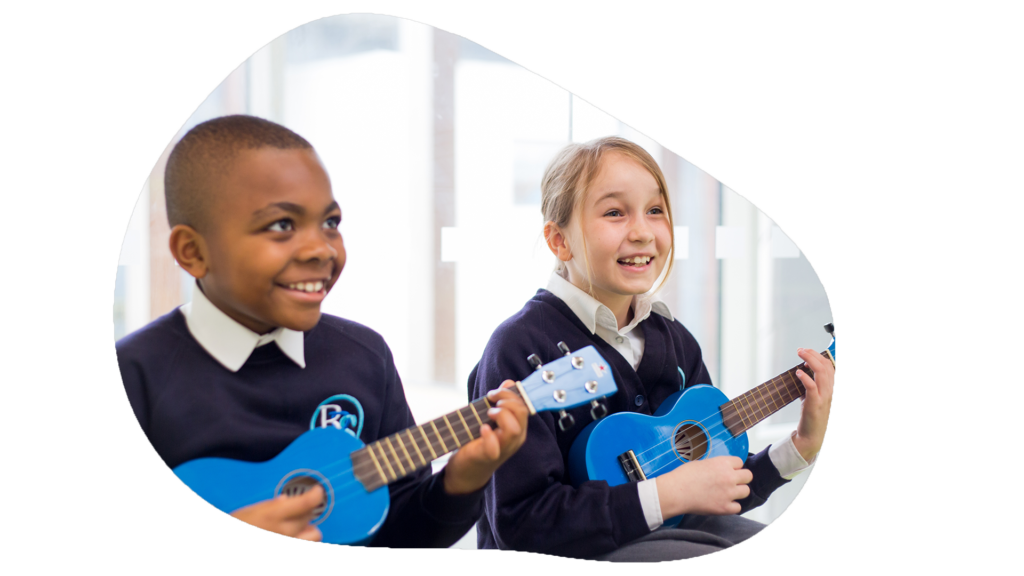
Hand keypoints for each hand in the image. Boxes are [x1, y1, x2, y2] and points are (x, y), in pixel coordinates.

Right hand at [229, 484, 323, 541]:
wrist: (223, 547)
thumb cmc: (237, 524)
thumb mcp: (251, 512)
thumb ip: (271, 506)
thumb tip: (285, 500)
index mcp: (273, 515)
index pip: (306, 503)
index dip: (315, 495)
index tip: (317, 492)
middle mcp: (284, 532)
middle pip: (310, 517)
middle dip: (306, 513)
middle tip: (297, 512)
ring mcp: (287, 542)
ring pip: (314, 536)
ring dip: (309, 531)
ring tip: (298, 530)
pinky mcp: (282, 557)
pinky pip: (303, 543)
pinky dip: (300, 539)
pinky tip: (293, 537)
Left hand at [443, 380, 529, 494]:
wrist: (466, 470)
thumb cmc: (480, 442)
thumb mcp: (491, 418)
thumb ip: (502, 401)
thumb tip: (509, 382)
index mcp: (518, 427)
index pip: (524, 406)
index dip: (511, 394)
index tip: (495, 392)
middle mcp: (515, 439)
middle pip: (522, 413)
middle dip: (506, 400)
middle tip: (491, 400)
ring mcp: (503, 448)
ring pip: (514, 429)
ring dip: (501, 415)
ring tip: (488, 414)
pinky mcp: (488, 457)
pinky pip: (494, 447)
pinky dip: (488, 435)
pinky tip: (482, 429)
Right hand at [656, 456, 752, 516]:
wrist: (676, 492)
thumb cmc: (683, 476)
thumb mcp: (701, 463)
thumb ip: (715, 466)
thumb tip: (720, 470)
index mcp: (722, 463)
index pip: (740, 462)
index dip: (734, 467)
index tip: (730, 470)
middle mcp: (729, 477)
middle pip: (748, 476)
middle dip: (741, 478)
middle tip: (732, 482)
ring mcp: (728, 493)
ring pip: (746, 491)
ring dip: (738, 492)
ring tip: (728, 493)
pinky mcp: (725, 507)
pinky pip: (738, 507)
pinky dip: (732, 506)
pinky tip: (723, 503)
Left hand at [793, 347, 834, 460]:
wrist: (811, 435)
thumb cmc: (811, 416)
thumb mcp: (812, 396)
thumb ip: (810, 384)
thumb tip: (802, 371)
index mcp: (829, 388)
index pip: (829, 366)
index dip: (818, 356)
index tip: (806, 352)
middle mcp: (829, 391)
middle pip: (825, 366)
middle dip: (813, 354)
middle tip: (801, 350)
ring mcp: (823, 397)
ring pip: (821, 373)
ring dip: (810, 360)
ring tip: (800, 354)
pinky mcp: (814, 403)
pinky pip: (812, 387)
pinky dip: (805, 377)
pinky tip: (798, 372)